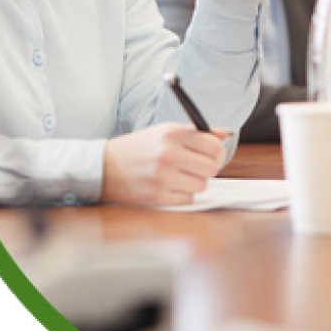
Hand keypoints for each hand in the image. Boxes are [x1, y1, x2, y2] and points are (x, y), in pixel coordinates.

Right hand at [101, 123, 229, 206]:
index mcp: (172, 133)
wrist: (104, 167)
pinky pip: (188, 198)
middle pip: (212, 167)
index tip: (213, 155)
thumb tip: (226, 134)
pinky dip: (183, 194)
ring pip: (202, 184)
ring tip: (179, 175)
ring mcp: (163, 177)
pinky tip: (170, 186)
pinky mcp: (157, 196)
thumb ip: (198, 132)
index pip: (214, 145)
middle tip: (198, 167)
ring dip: (195, 182)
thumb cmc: (139, 148)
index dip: (217, 152)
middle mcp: (169, 154)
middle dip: (208, 168)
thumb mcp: (165, 131)